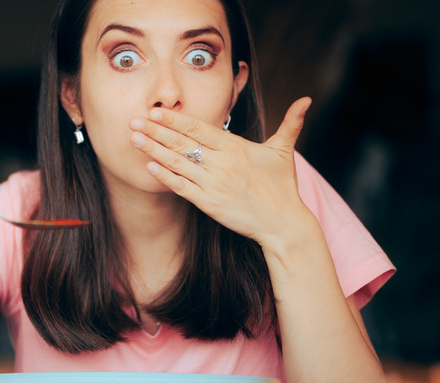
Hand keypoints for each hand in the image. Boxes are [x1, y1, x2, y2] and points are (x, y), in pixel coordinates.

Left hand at [128, 97, 312, 248]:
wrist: (283, 223)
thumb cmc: (283, 187)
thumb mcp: (284, 152)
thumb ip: (290, 123)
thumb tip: (306, 100)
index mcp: (235, 147)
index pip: (198, 128)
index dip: (175, 119)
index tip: (155, 111)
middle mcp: (221, 163)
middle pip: (182, 143)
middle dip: (155, 131)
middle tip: (133, 120)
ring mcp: (213, 184)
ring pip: (177, 163)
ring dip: (153, 150)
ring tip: (133, 138)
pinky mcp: (208, 203)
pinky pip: (181, 187)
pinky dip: (164, 176)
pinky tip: (148, 167)